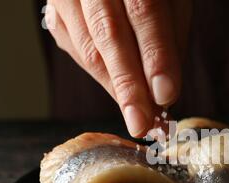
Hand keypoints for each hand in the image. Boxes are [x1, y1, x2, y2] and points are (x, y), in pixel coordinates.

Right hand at [46, 0, 191, 136]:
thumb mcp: (171, 2)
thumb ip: (168, 40)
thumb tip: (164, 94)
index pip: (144, 12)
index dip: (156, 56)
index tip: (166, 95)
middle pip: (108, 35)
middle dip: (129, 86)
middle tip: (142, 124)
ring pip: (89, 50)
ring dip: (116, 90)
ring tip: (139, 119)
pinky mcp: (56, 16)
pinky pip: (78, 53)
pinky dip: (102, 79)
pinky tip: (121, 94)